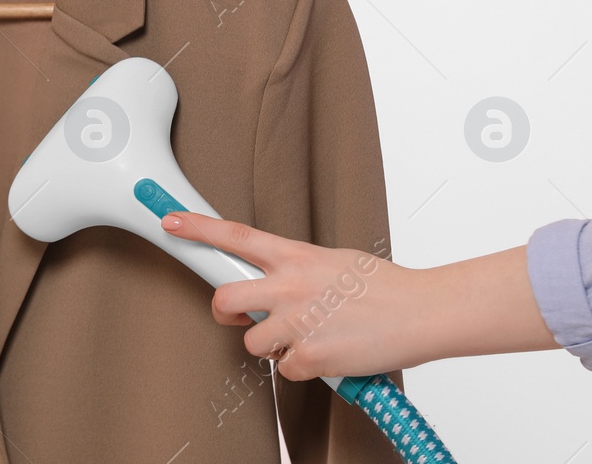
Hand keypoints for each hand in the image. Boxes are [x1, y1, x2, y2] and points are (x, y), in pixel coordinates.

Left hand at [161, 211, 420, 379]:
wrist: (422, 313)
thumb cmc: (384, 287)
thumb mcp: (334, 261)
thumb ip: (298, 268)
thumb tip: (278, 278)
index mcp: (296, 256)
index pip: (235, 235)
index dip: (197, 228)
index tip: (169, 221)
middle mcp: (290, 286)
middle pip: (225, 298)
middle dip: (224, 311)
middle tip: (240, 316)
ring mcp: (298, 323)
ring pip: (253, 341)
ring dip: (273, 345)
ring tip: (306, 337)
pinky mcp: (310, 357)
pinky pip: (284, 370)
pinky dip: (302, 368)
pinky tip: (327, 355)